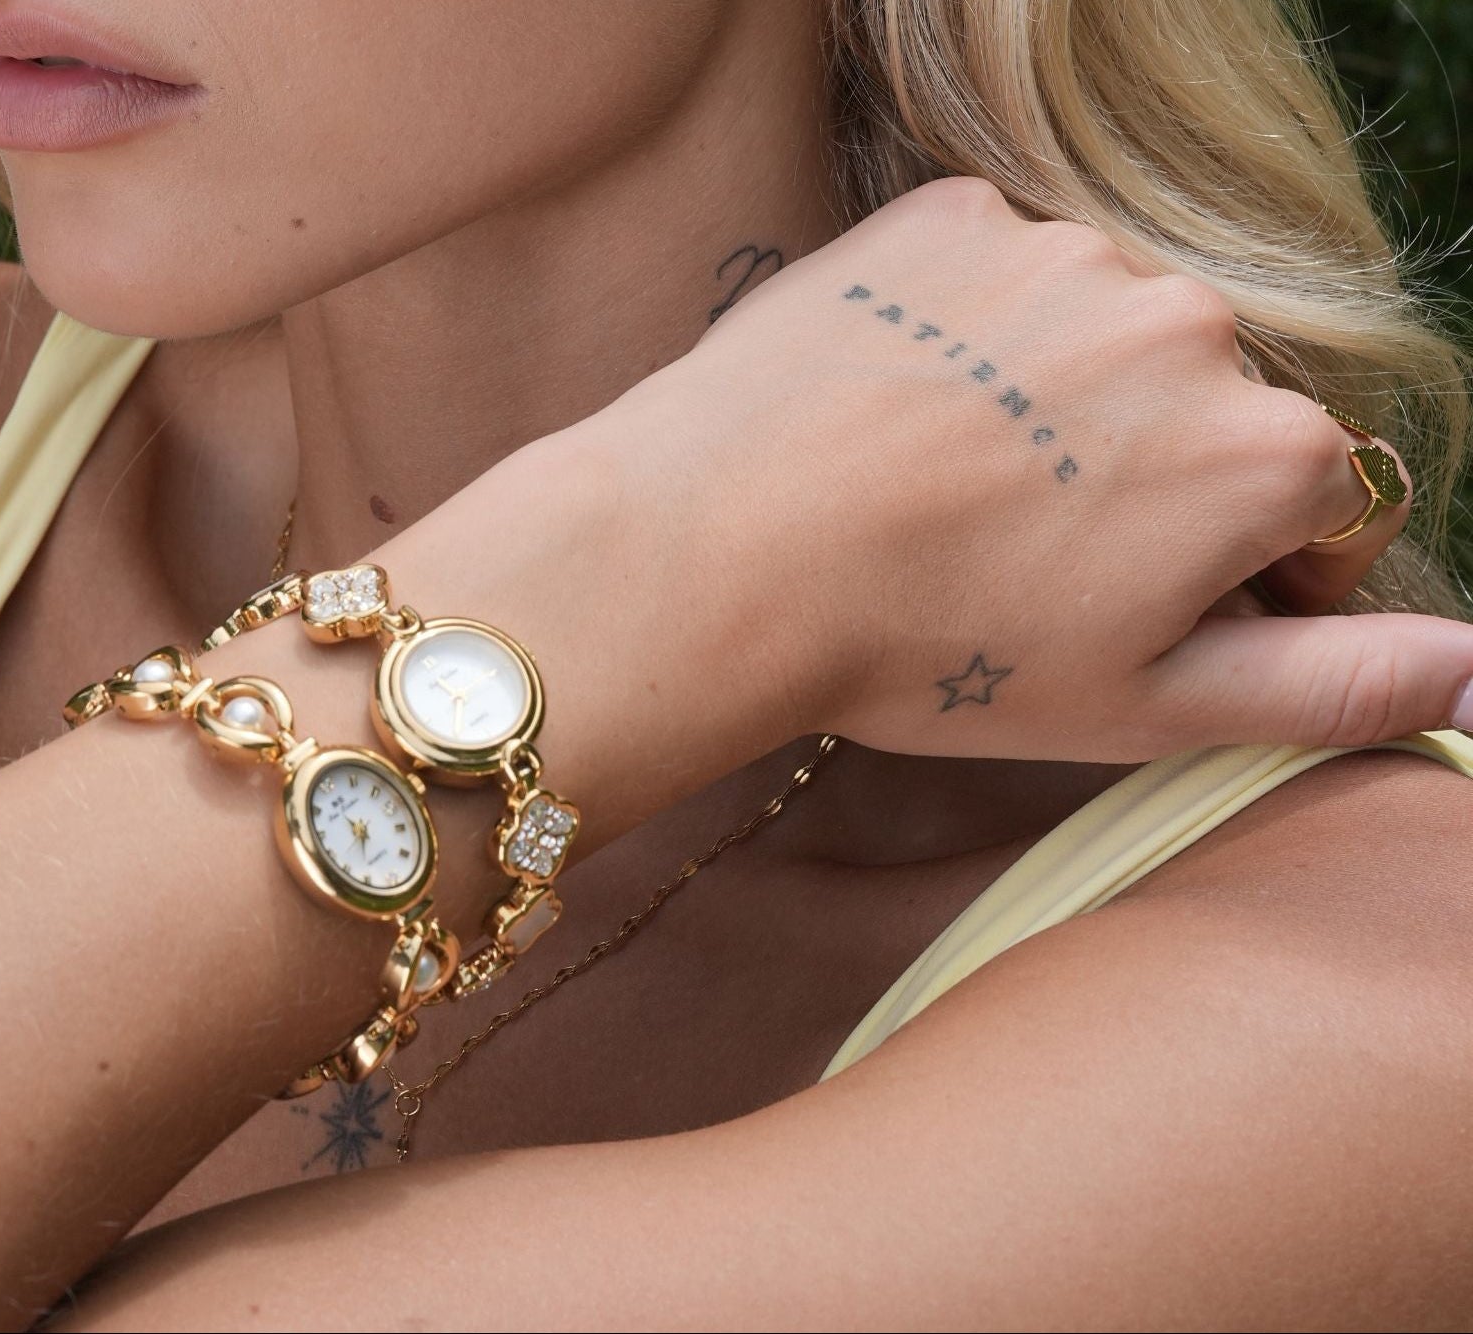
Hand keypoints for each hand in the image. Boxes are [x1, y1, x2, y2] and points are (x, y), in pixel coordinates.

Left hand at [377, 176, 1472, 830]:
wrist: (716, 554)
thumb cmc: (925, 651)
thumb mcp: (1145, 707)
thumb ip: (1333, 685)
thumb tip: (1472, 671)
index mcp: (1265, 449)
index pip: (1316, 508)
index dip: (1231, 577)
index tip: (1124, 612)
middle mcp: (1191, 322)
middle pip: (1210, 409)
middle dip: (1149, 481)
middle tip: (1014, 558)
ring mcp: (1066, 253)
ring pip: (1103, 338)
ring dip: (1057, 401)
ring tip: (945, 486)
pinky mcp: (953, 215)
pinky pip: (1000, 275)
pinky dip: (972, 336)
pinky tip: (901, 410)